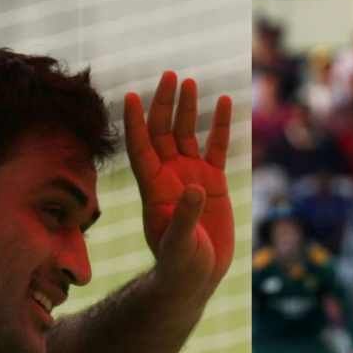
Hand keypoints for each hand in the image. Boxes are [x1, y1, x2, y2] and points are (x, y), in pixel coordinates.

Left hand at [124, 72, 233, 291]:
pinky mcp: (213, 182)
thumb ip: (186, 217)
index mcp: (154, 188)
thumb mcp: (180, 245)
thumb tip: (195, 188)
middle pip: (163, 132)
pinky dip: (219, 126)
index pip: (140, 148)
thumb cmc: (179, 266)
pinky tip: (223, 101)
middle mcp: (169, 176)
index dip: (134, 124)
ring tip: (190, 82)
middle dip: (164, 104)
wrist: (195, 277)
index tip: (129, 97)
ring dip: (187, 108)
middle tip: (169, 76)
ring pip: (186, 134)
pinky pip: (216, 147)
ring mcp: (190, 176)